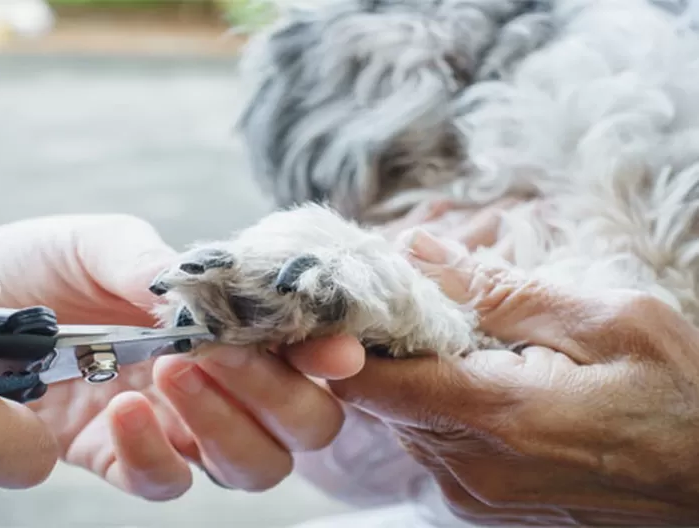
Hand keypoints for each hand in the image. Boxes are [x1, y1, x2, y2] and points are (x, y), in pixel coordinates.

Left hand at [0, 215, 362, 500]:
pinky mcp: (117, 456)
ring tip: (169, 372)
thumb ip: (157, 266)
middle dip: (280, 395)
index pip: (305, 351)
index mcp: (226, 324)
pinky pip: (163, 481)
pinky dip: (153, 454)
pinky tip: (120, 413)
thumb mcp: (100, 243)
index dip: (331, 355)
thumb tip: (211, 302)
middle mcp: (216, 381)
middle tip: (220, 354)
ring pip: (253, 466)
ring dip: (225, 426)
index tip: (330, 351)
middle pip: (302, 425)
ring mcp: (173, 425)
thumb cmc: (39, 262)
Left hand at [329, 229, 698, 524]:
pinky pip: (433, 446)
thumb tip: (416, 252)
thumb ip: (499, 289)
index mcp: (496, 417)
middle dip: (387, 345)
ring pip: (402, 421)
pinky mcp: (485, 504)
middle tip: (421, 299)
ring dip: (417, 375)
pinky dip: (441, 407)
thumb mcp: (608, 320)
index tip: (356, 296)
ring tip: (467, 338)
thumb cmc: (682, 398)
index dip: (346, 336)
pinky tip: (488, 379)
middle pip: (380, 398)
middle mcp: (469, 468)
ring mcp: (475, 495)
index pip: (369, 380)